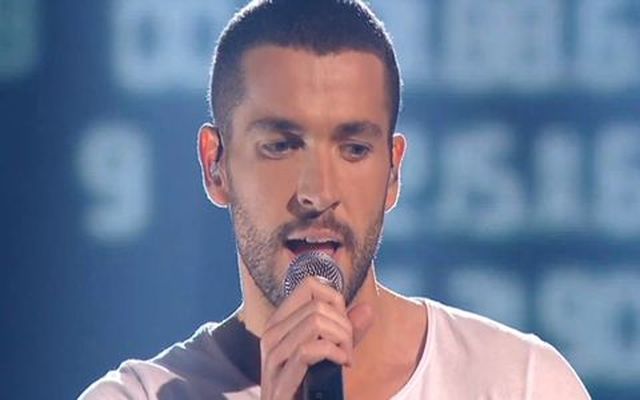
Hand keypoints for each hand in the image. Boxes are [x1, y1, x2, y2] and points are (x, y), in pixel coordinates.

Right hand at [259, 277, 372, 399]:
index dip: (336, 301)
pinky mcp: (279, 381)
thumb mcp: (334, 356)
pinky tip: (342, 364)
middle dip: (344, 325)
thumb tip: (367, 308)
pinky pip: (308, 349)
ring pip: (314, 322)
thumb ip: (348, 333)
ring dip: (342, 340)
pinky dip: (334, 353)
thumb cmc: (314, 390)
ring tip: (346, 359)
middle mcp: (270, 336)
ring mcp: (271, 359)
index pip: (308, 286)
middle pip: (317, 305)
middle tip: (348, 350)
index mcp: (280, 325)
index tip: (344, 326)